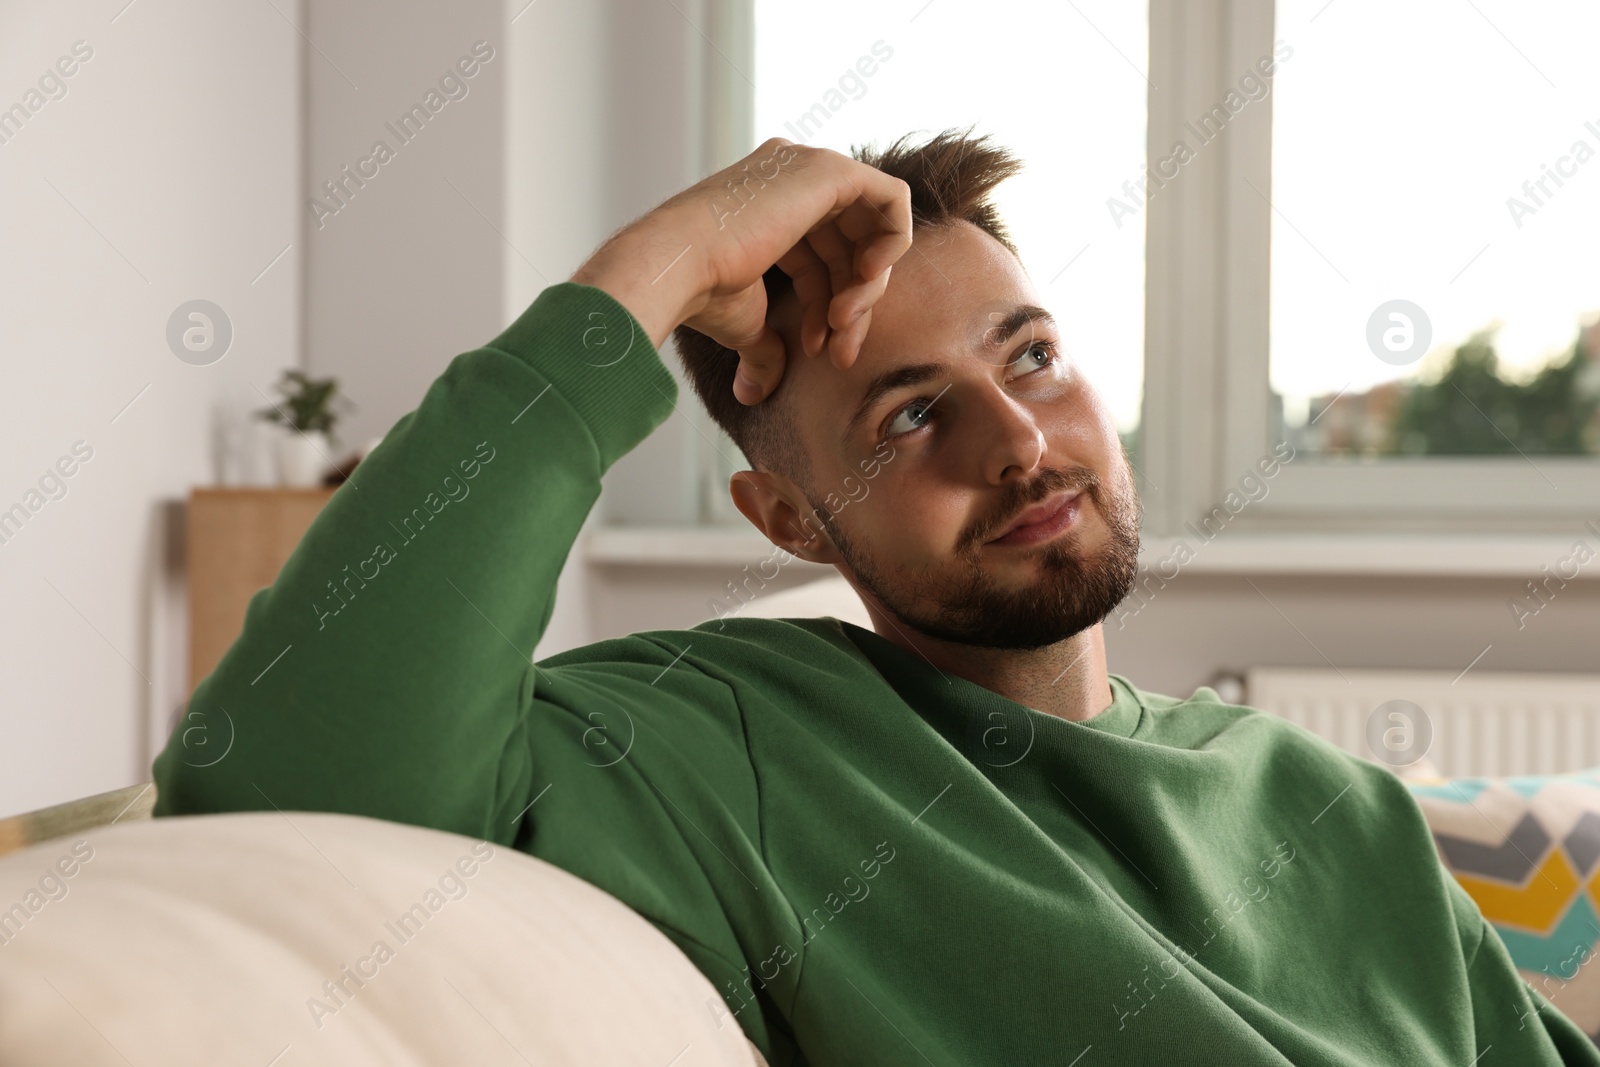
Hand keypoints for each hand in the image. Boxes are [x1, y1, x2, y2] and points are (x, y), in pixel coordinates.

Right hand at [569, 138, 912, 404]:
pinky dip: (892, 244)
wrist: (679, 267)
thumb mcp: (744, 321)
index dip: (829, 309)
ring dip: (866, 288)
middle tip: (839, 351)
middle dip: (851, 304)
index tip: (819, 350)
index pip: (823, 257)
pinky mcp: (830, 171)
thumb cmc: (700, 292)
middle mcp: (790, 179)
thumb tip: (753, 393)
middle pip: (850, 247)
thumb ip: (764, 346)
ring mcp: (810, 169)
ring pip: (872, 232)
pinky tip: (865, 281)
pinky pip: (894, 200)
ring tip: (842, 326)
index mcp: (769, 206)